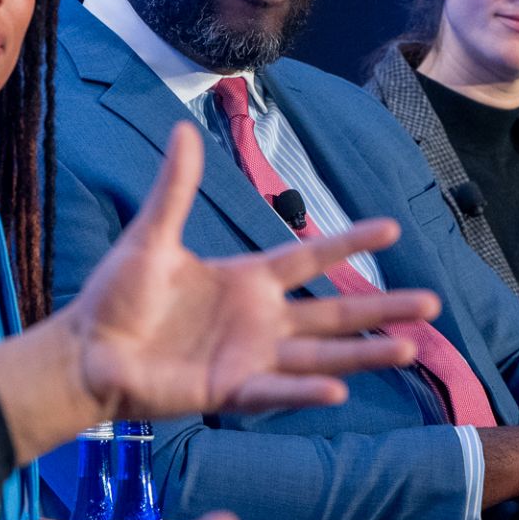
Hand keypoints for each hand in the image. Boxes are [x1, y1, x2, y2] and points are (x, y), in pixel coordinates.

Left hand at [66, 123, 437, 419]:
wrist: (87, 350)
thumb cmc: (117, 295)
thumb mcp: (151, 236)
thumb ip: (174, 188)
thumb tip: (182, 127)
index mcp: (245, 280)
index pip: (310, 258)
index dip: (349, 244)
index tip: (392, 228)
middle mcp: (258, 320)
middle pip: (333, 312)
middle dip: (381, 307)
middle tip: (431, 304)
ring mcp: (249, 358)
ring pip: (320, 355)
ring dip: (362, 354)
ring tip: (408, 348)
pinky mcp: (229, 392)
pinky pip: (276, 391)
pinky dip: (306, 392)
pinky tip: (340, 389)